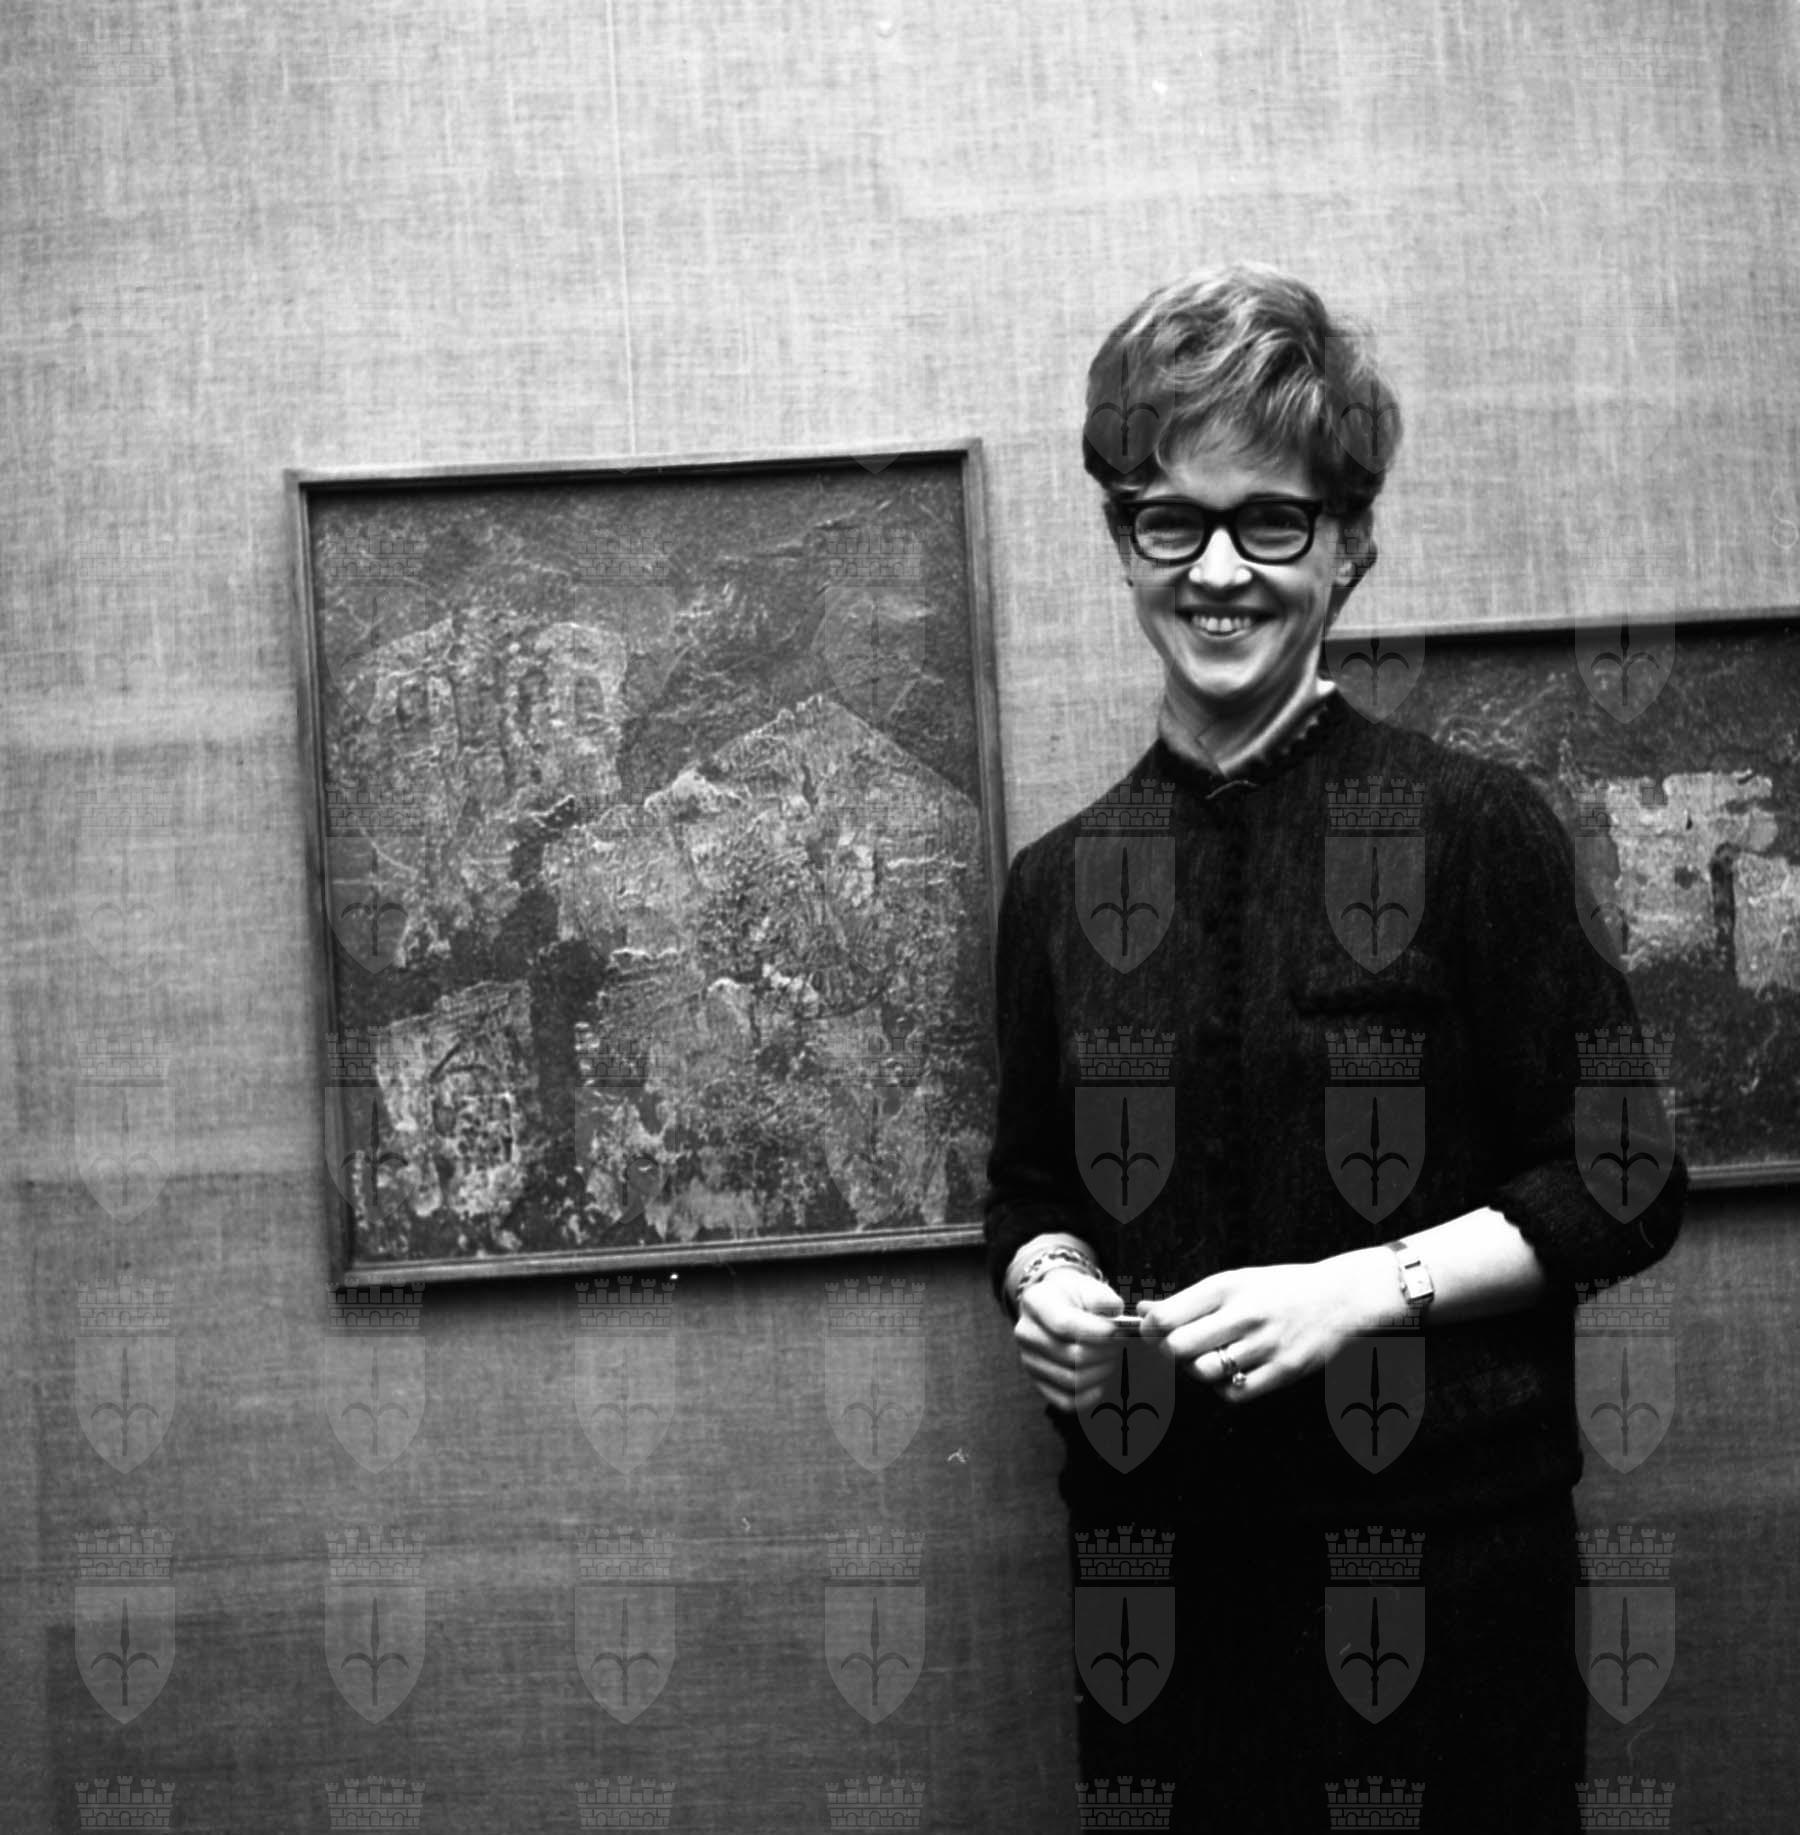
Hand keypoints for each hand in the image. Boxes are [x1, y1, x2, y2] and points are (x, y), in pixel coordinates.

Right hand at [1012, 1265, 1125, 1412]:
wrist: (1056, 1306)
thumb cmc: (1075, 1296)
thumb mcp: (1088, 1285)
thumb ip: (1102, 1298)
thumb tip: (1114, 1318)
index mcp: (1035, 1302)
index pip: (1065, 1324)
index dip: (1097, 1332)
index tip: (1118, 1332)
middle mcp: (1026, 1333)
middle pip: (1072, 1356)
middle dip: (1106, 1352)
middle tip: (1121, 1344)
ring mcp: (1029, 1360)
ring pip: (1073, 1380)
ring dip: (1102, 1372)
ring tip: (1112, 1357)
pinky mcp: (1038, 1383)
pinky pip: (1067, 1402)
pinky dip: (1091, 1395)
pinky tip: (1102, 1378)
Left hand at [1137, 1251, 1392, 1402]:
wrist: (1338, 1298)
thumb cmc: (1276, 1290)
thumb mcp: (1233, 1283)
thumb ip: (1188, 1300)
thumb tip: (1144, 1311)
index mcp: (1227, 1286)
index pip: (1167, 1316)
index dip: (1150, 1329)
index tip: (1153, 1332)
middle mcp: (1245, 1314)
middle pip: (1180, 1348)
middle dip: (1170, 1353)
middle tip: (1179, 1349)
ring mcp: (1265, 1345)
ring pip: (1204, 1373)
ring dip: (1198, 1371)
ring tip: (1209, 1359)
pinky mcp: (1284, 1371)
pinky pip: (1233, 1394)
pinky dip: (1223, 1388)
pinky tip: (1232, 1373)